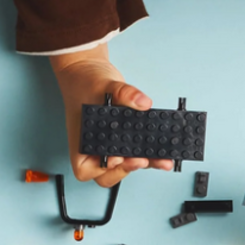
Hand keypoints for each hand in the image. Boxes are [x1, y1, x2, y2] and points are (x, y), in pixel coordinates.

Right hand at [50, 45, 173, 187]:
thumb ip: (124, 93)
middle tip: (143, 160)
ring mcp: (108, 144)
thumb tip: (143, 103)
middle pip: (108, 173)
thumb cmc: (84, 81)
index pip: (86, 169)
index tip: (118, 158)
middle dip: (127, 169)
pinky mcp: (122, 138)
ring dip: (144, 164)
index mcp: (80, 141)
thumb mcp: (104, 85)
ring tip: (162, 161)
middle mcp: (93, 147)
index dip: (103, 169)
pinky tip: (163, 149)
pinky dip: (149, 152)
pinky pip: (134, 151)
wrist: (87, 71)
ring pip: (124, 164)